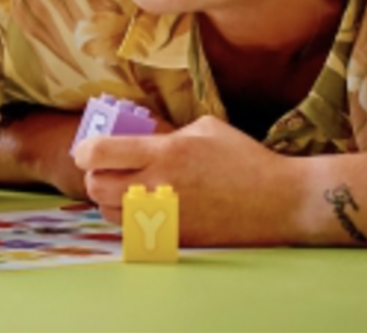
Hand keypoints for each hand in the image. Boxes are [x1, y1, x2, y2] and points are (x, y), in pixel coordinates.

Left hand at [73, 115, 299, 245]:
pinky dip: (131, 222)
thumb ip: (165, 132)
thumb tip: (138, 136)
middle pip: (96, 187)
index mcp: (164, 152)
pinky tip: (146, 211)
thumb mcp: (204, 128)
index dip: (84, 152)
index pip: (99, 153)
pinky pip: (134, 233)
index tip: (86, 152)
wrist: (282, 201)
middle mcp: (159, 185)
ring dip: (110, 202)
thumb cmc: (245, 159)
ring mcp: (166, 216)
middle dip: (94, 178)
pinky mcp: (176, 239)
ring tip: (126, 192)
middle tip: (105, 172)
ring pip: (110, 214)